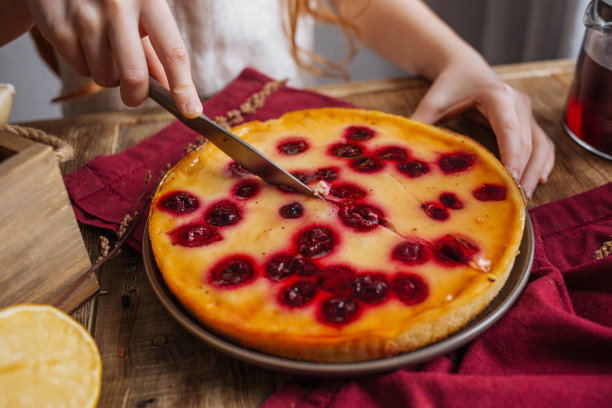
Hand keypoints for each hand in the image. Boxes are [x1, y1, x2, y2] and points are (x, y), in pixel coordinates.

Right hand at [25, 0, 201, 117]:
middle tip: (134, 95)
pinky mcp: (59, 27)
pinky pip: (81, 70)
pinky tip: (82, 40)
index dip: (183, 87)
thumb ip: (155, 49)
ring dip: (108, 75)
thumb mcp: (140, 10)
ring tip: (103, 48)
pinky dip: (85, 64)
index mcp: (148, 0)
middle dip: (136, 96)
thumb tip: (169, 89)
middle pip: (134, 77)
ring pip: (105, 78)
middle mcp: (117, 6)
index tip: (191, 111)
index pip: (173, 53)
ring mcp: (85, 17)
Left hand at [411, 59, 554, 197]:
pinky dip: (542, 162)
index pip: (509, 130)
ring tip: (525, 198)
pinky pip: (543, 143)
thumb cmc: (449, 84)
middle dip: (524, 173)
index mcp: (497, 96)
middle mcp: (518, 103)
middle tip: (517, 200)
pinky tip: (538, 181)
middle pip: (528, 143)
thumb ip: (421, 122)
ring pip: (541, 145)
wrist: (465, 67)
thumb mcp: (433, 100)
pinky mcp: (528, 120)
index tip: (512, 179)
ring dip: (535, 171)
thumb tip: (404, 149)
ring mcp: (527, 112)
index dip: (513, 155)